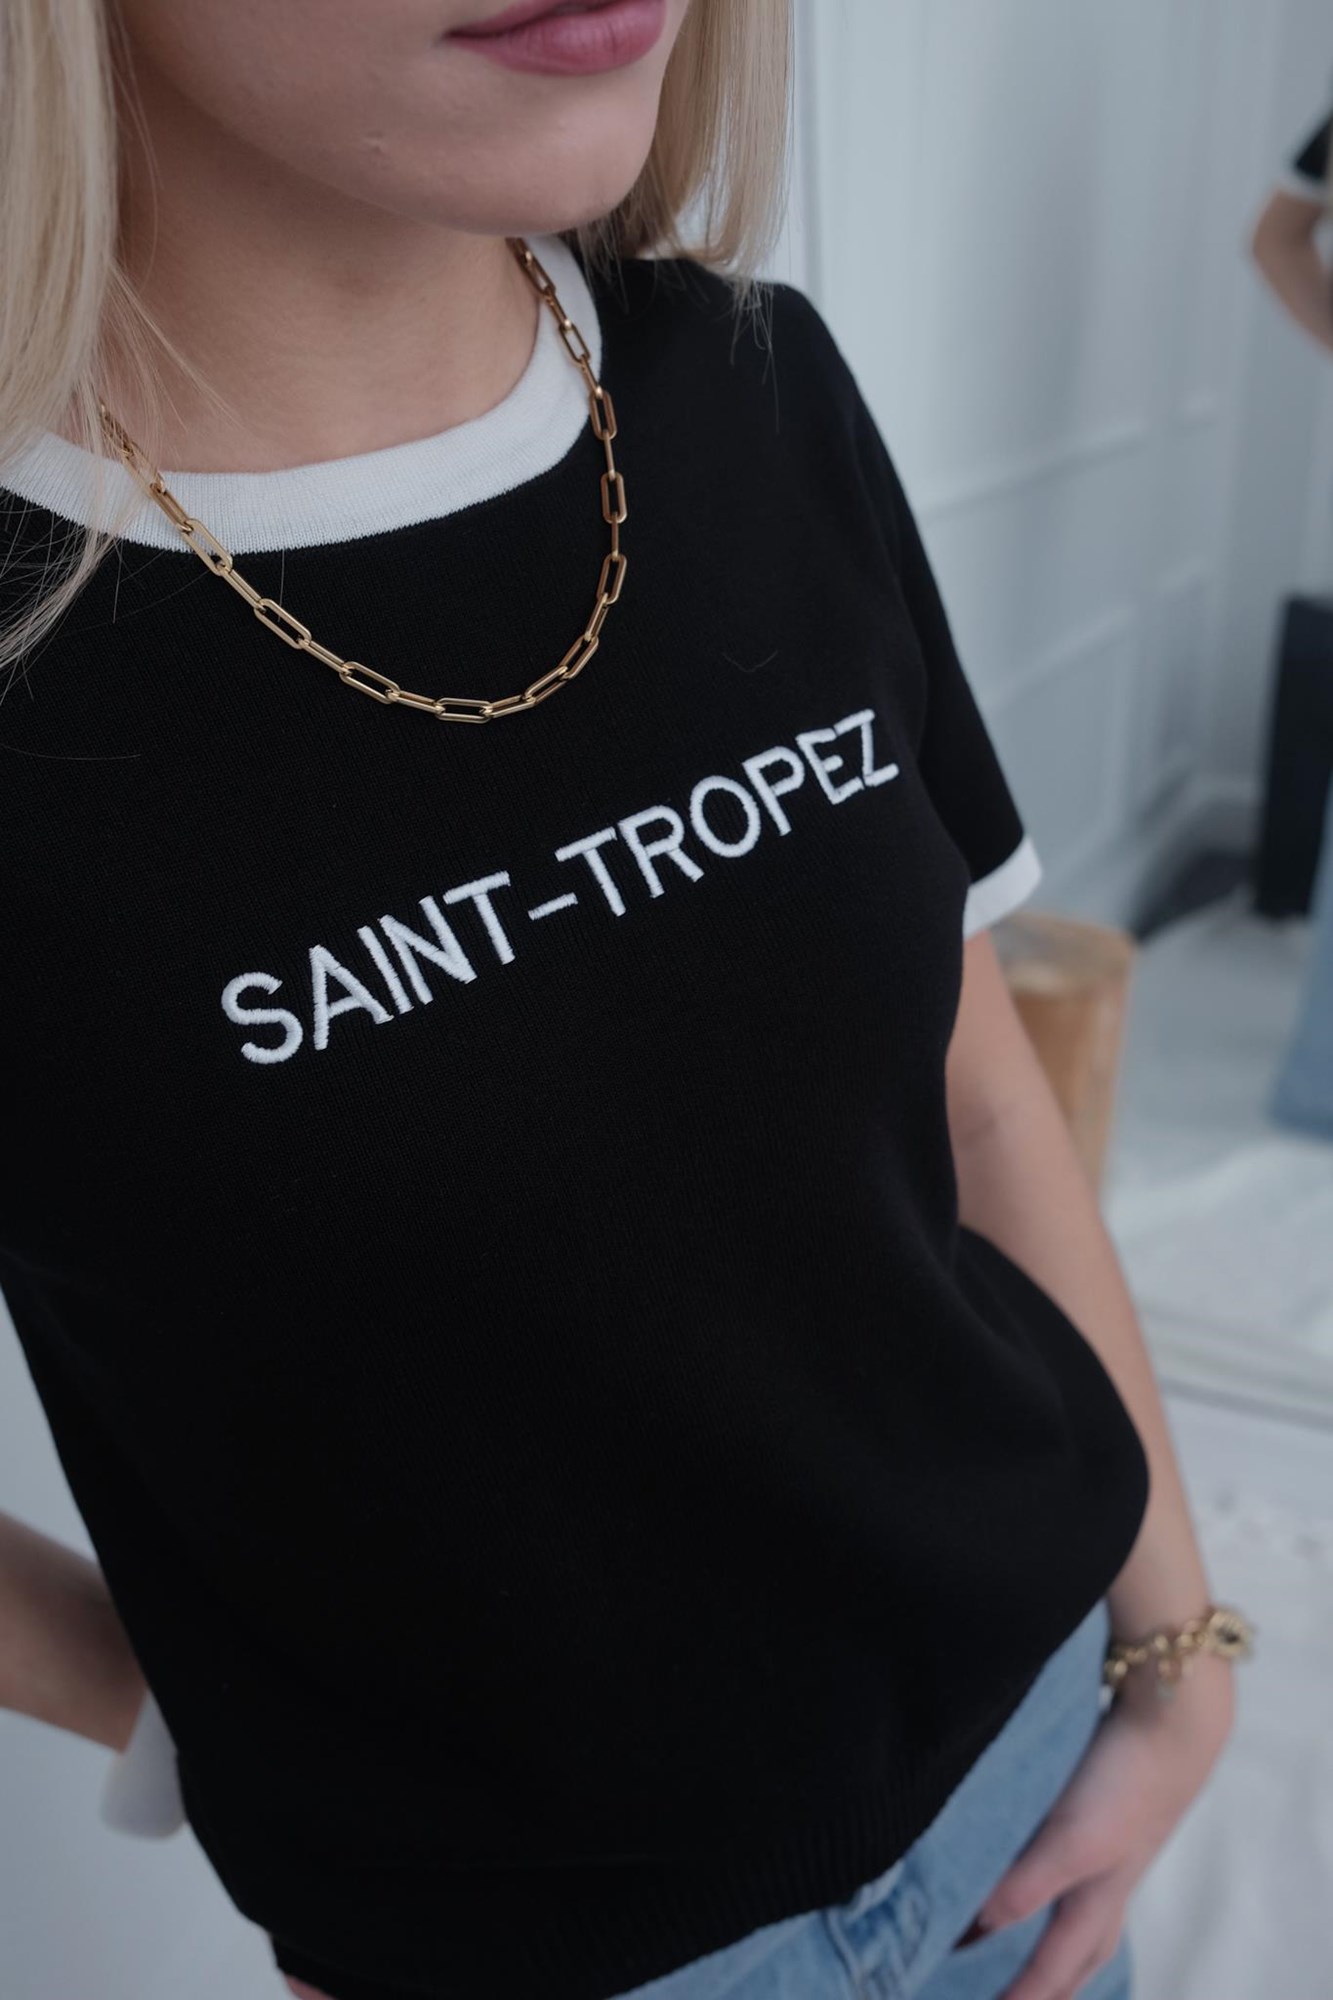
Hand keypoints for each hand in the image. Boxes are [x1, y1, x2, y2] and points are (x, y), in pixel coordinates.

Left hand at [970, 1656, 1235, 1999]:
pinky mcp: (1103, 1800)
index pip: (1055, 1969)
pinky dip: (1051, 1875)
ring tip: (1015, 1939)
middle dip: (1051, 1984)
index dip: (1024, 1999)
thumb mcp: (1074, 1841)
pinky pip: (1072, 1858)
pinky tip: (1033, 1851)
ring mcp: (1111, 1840)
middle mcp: (1107, 1877)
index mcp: (1098, 1897)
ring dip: (1054, 1934)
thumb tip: (979, 1927)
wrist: (1173, 1712)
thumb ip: (1027, 1884)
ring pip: (1079, 1906)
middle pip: (1079, 1950)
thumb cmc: (1129, 1784)